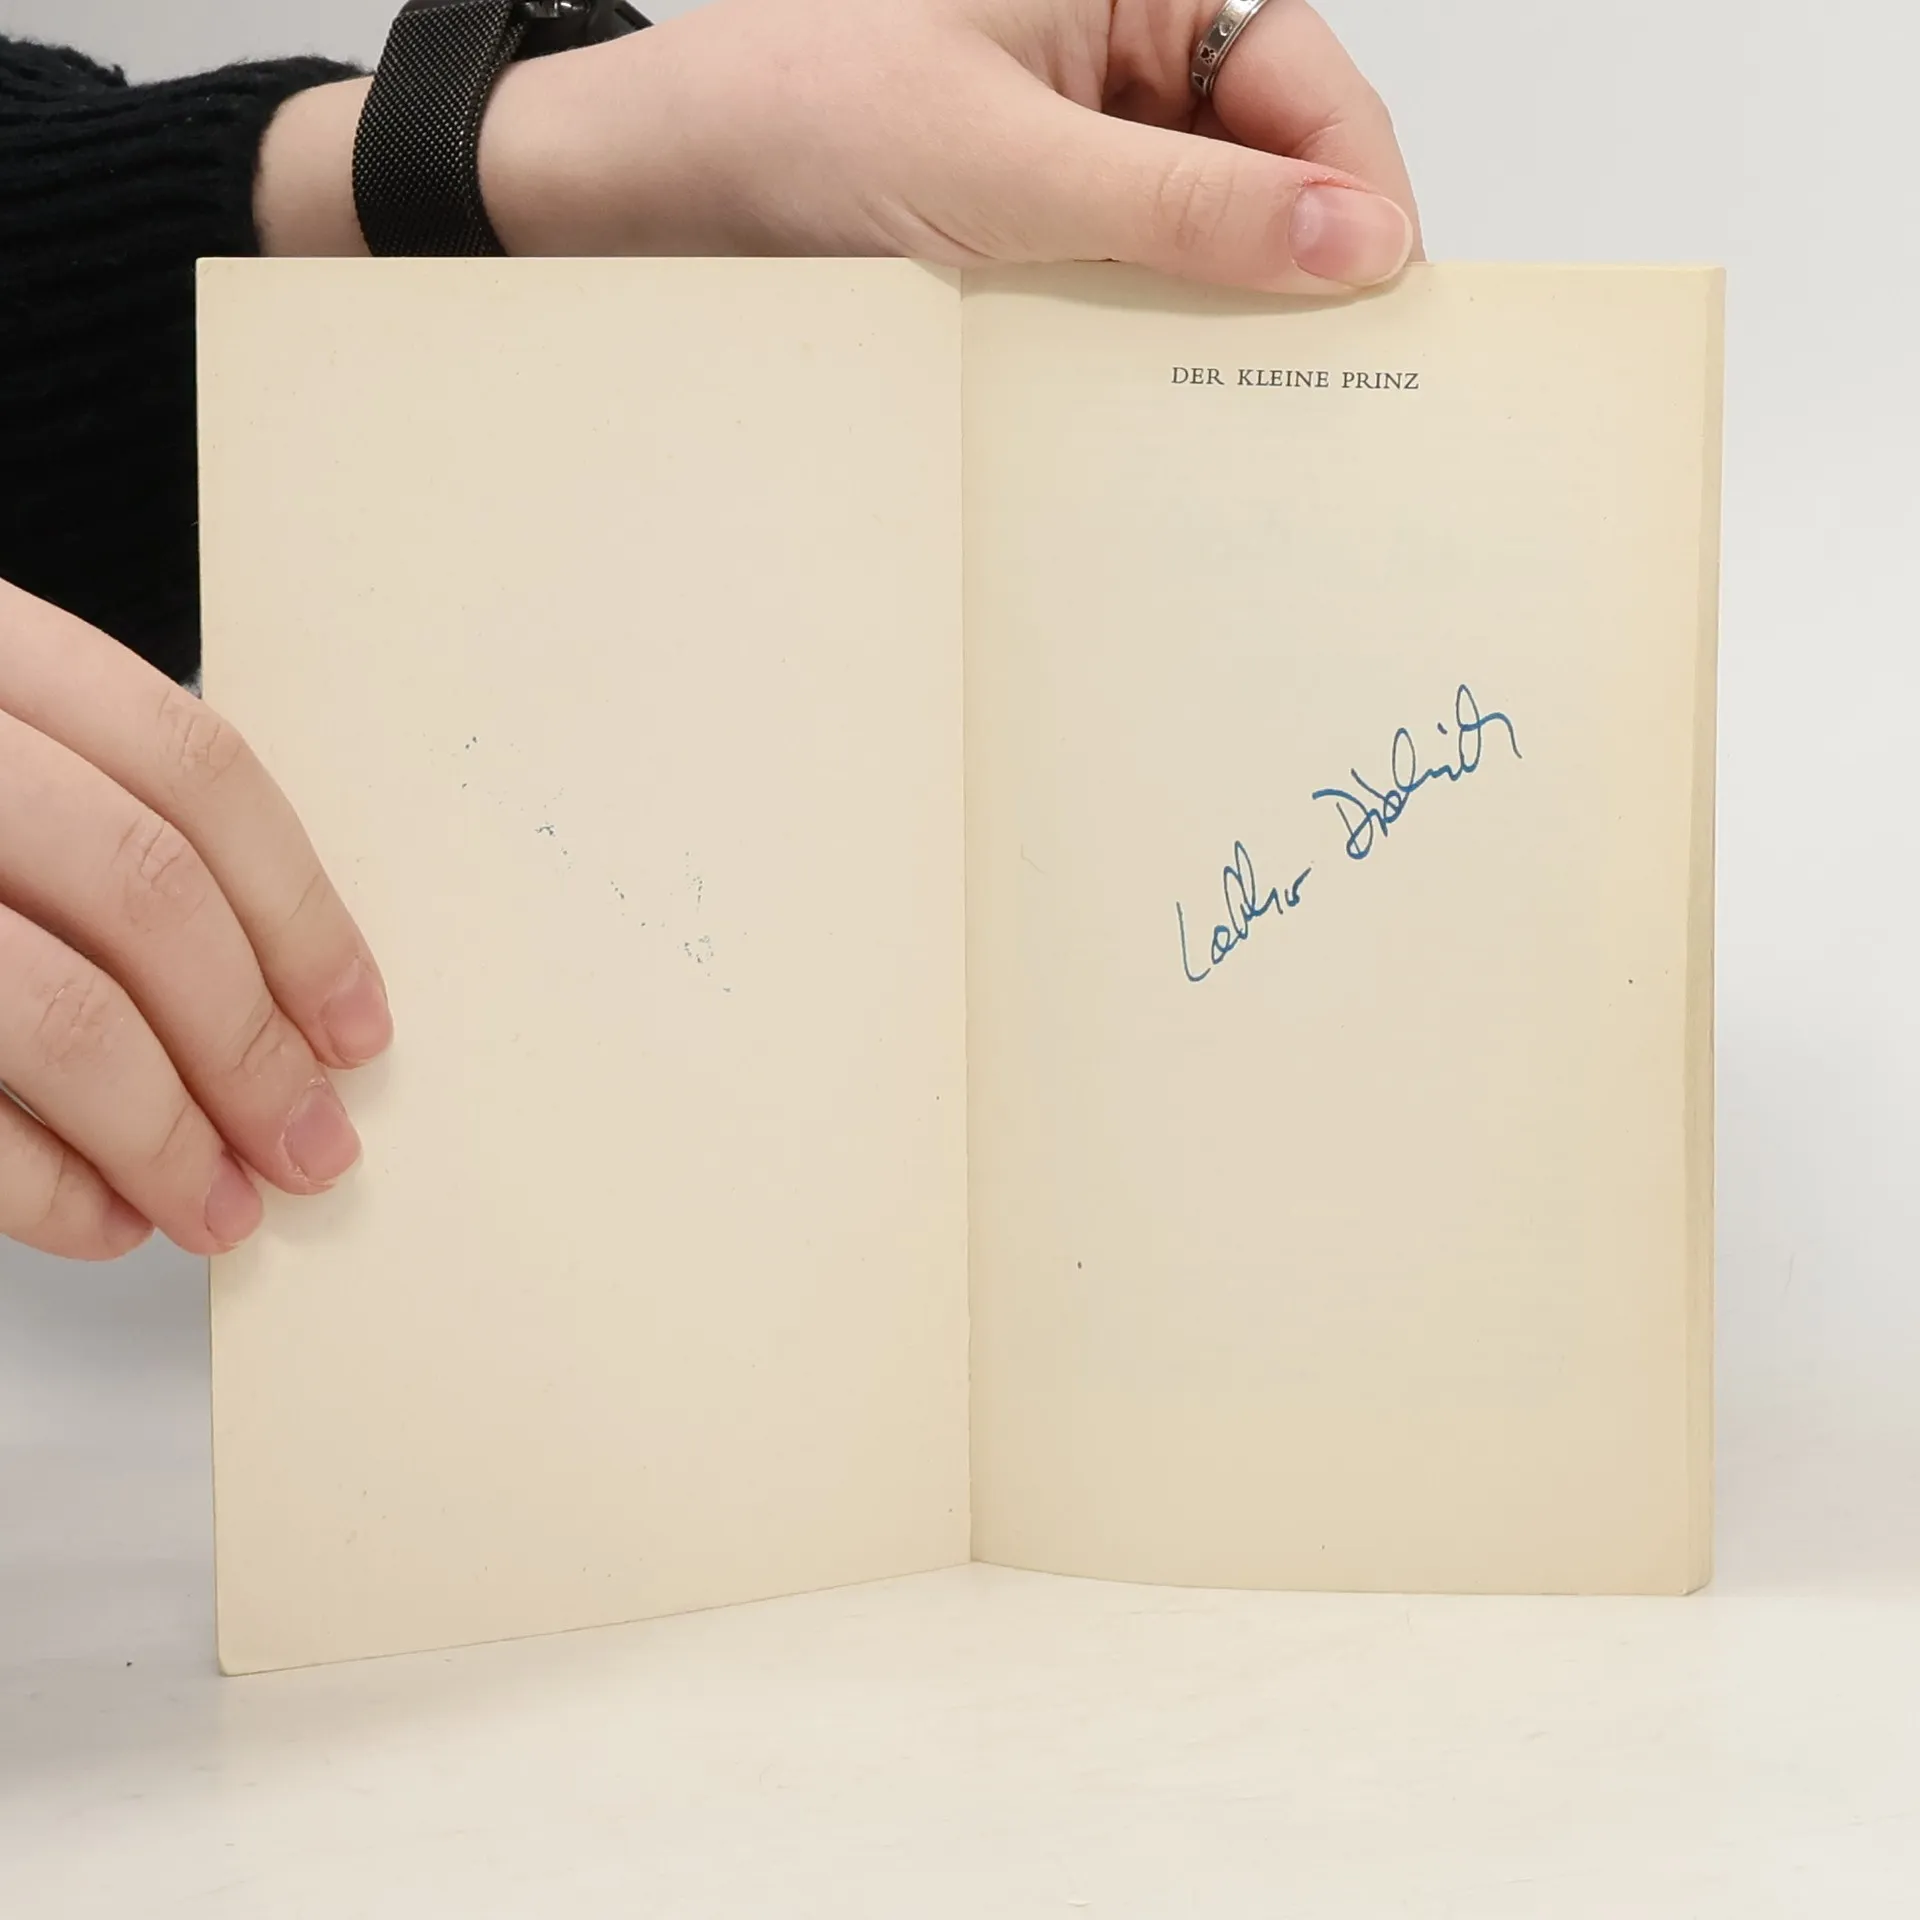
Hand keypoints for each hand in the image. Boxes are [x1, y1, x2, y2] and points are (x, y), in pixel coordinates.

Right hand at [0, 583, 390, 1260]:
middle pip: (145, 893)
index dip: (301, 914)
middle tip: (311, 1147)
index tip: (357, 1028)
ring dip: (165, 1136)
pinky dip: (40, 1184)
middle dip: (251, 1045)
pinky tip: (102, 1219)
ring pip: (56, 1012)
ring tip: (224, 1209)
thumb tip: (277, 1005)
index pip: (196, 771)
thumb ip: (93, 823)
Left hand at [259, 0, 1418, 292]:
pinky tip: (1144, 386)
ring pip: (1205, 230)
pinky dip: (1146, 331)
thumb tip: (1358, 240)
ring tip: (1224, 390)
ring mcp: (1080, 142)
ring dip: (1214, 309)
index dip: (1355, 189)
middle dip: (1292, 261)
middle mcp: (1120, 56)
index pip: (1304, 79)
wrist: (661, 185)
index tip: (1381, 295)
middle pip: (1268, 160)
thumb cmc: (802, 119)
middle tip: (1316, 375)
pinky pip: (1132, 275)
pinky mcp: (1040, 218)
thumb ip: (1192, 209)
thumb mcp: (1015, 168)